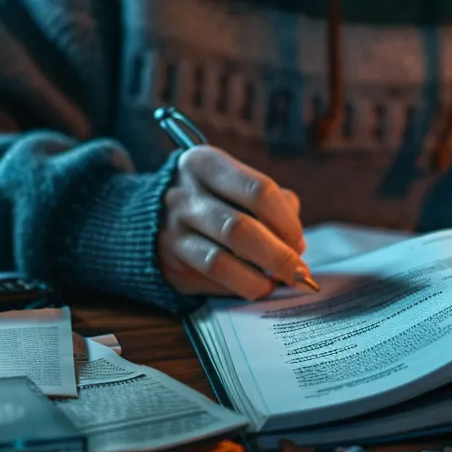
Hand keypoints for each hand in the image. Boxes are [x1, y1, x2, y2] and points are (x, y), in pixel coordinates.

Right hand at [159, 147, 314, 299]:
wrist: (151, 216)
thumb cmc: (212, 198)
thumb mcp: (235, 183)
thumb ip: (272, 203)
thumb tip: (297, 244)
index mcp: (205, 164)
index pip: (258, 190)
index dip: (287, 221)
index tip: (298, 241)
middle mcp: (183, 196)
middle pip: (240, 228)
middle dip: (278, 256)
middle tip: (300, 273)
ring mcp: (172, 232)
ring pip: (221, 261)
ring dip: (259, 278)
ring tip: (278, 282)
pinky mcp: (169, 264)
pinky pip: (211, 281)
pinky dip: (240, 287)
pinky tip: (256, 286)